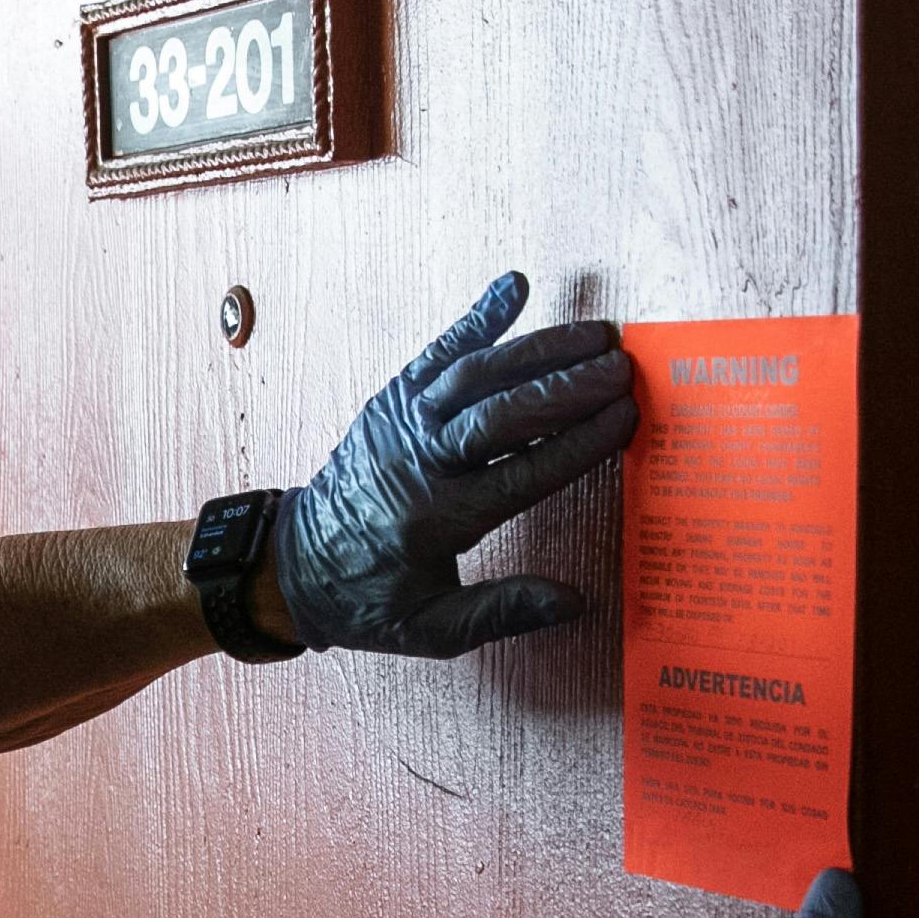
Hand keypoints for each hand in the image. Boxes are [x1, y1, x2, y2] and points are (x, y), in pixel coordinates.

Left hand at [276, 272, 636, 656]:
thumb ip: (502, 612)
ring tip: (596, 334)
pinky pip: (437, 354)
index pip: (522, 474)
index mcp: (436, 519)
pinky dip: (476, 320)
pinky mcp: (390, 401)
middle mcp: (418, 463)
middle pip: (500, 415)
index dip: (579, 444)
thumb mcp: (431, 629)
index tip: (627, 419)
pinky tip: (514, 288)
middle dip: (565, 388)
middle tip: (622, 368)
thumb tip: (575, 602)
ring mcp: (400, 424)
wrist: (291, 568)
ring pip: (473, 375)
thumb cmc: (368, 600)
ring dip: (537, 349)